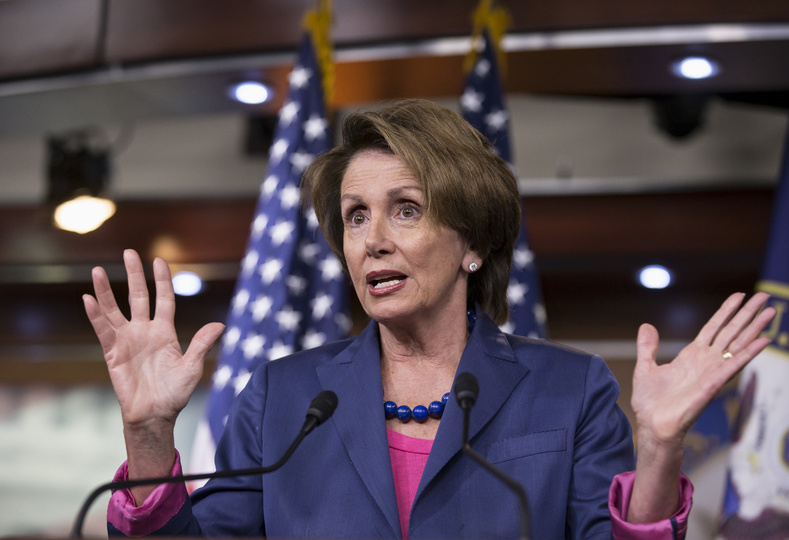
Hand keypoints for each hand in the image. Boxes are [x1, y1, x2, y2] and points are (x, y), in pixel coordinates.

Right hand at [83, 249, 224, 428]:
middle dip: (133, 275)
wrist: (154, 414)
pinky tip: (88, 298)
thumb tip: (220, 324)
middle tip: (129, 252)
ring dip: (105, 290)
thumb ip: (202, 344)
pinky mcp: (113, 352)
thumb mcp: (192, 366)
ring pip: (115, 309)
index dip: (162, 280)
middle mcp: (145, 331)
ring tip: (97, 270)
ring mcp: (127, 340)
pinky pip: (102, 329)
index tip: (158, 260)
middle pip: (138, 296)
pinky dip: (95, 314)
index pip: (164, 299)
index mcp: (166, 332)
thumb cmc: (175, 393)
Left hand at [626, 292, 774, 522]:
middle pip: (731, 332)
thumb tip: (647, 325)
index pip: (713, 328)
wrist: (652, 425)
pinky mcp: (712, 385)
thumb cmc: (651, 403)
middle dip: (747, 314)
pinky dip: (748, 353)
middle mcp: (706, 362)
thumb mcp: (646, 367)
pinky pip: (734, 366)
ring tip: (771, 311)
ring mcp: (712, 372)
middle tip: (765, 296)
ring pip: (737, 345)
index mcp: (691, 356)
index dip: (726, 312)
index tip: (740, 296)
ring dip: (755, 328)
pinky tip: (763, 341)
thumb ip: (647, 347)